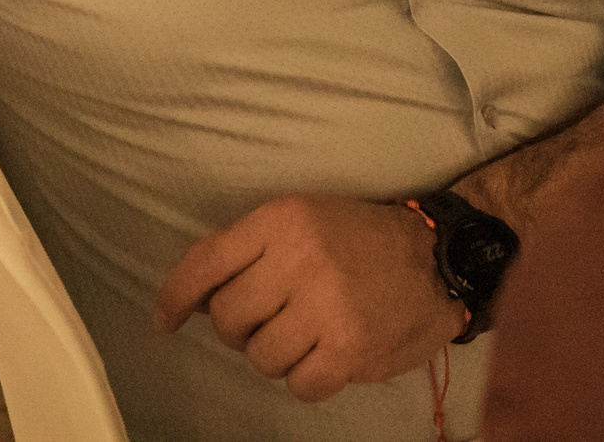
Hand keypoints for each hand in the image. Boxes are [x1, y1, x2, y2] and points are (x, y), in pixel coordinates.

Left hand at [152, 195, 461, 403]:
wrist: (438, 258)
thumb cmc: (361, 239)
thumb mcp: (303, 217)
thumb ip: (248, 247)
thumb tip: (193, 292)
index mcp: (281, 220)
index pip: (207, 262)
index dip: (177, 296)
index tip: (165, 319)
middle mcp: (299, 259)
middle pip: (228, 320)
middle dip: (241, 327)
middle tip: (271, 317)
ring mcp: (326, 307)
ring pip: (260, 357)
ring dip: (278, 353)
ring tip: (307, 332)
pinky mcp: (350, 350)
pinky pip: (299, 385)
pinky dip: (307, 378)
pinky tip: (326, 355)